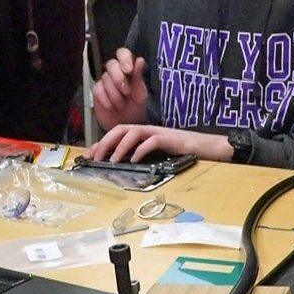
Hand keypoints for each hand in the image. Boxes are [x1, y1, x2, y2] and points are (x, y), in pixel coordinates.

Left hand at [84, 124, 233, 163]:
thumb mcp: (155, 154)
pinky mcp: (170, 139)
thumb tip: (118, 164)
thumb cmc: (179, 152)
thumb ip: (139, 155)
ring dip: (121, 145)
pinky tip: (135, 160)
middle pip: (121, 128)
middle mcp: (148, 130)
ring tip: (113, 159)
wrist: (205, 147)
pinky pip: (152, 140)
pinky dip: (141, 149)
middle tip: (96, 157)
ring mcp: (158, 133)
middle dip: (106, 141)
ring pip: (133, 131)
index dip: (101, 143)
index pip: (116, 133)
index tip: (87, 156)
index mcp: (142, 133)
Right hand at [92, 48, 148, 128]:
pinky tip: (112, 107)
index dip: (124, 59)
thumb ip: (138, 76)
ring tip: (122, 104)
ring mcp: (104, 81)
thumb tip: (139, 60)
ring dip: (115, 95)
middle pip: (111, 64)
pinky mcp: (97, 91)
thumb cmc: (136, 107)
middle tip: (127, 91)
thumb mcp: (141, 93)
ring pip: (105, 79)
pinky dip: (107, 100)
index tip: (128, 69)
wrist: (126, 124)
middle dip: (119, 78)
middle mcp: (115, 72)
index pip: (122, 54)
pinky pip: (98, 91)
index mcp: (128, 69)